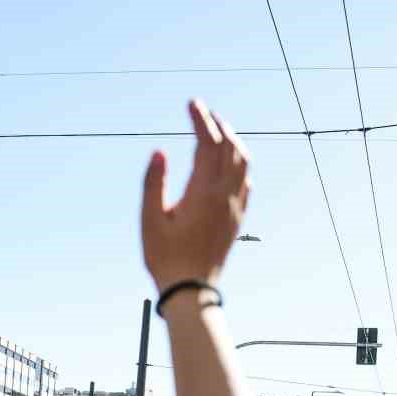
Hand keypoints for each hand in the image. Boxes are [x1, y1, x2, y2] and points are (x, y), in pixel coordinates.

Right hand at [141, 100, 250, 291]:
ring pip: (243, 162)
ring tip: (219, 129)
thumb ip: (154, 183)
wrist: (191, 290)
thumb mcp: (150, 219)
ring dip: (233, 140)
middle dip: (217, 124)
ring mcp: (235, 207)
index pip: (208, 144)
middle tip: (201, 111)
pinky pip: (246, 181)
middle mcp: (225, 196)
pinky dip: (240, 162)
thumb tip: (160, 151)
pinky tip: (231, 162)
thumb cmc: (165, 257)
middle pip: (230, 148)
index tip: (191, 103)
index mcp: (203, 192)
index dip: (201, 120)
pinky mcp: (238, 218)